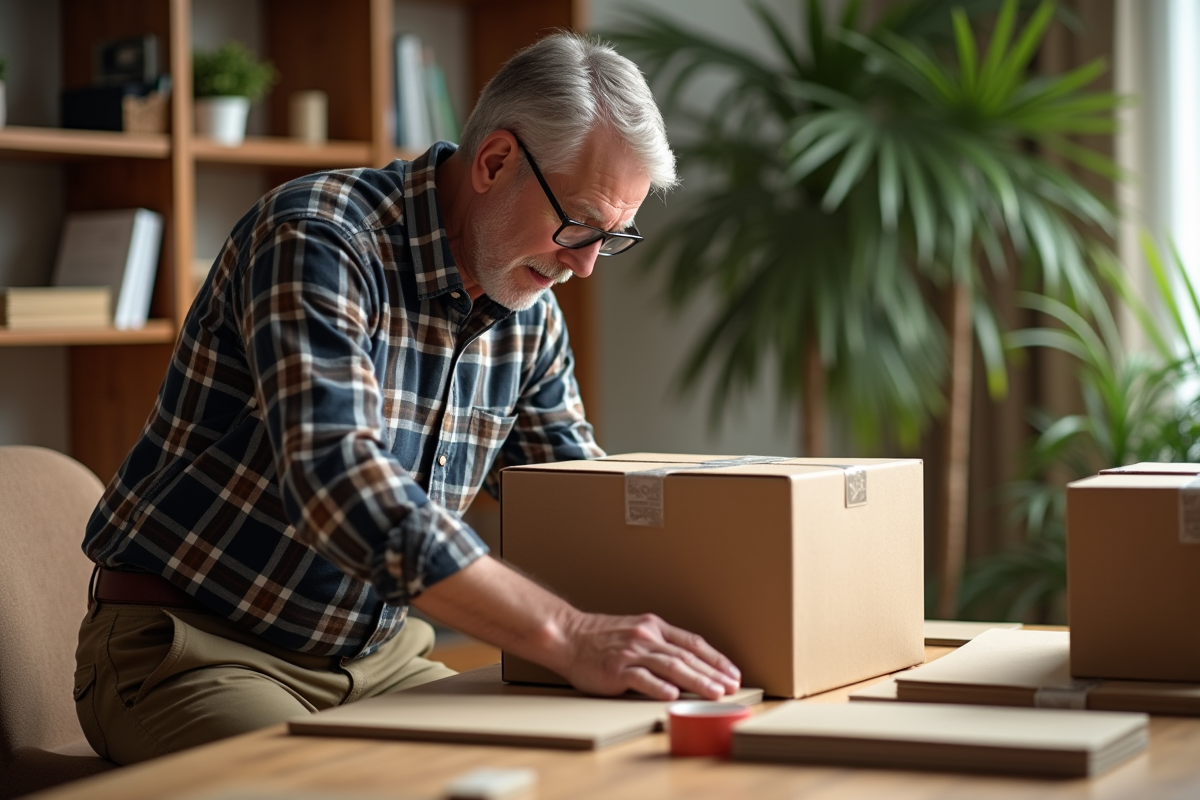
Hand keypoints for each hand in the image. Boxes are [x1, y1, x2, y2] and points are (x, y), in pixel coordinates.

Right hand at [559, 611, 741, 700]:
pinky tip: (673, 694)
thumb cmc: (601, 639)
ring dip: (696, 680)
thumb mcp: (635, 633)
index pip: (692, 643)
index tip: (732, 673)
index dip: (715, 659)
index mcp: (654, 628)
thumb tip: (687, 666)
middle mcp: (646, 637)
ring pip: (671, 666)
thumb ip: (658, 645)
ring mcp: (631, 653)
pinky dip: (658, 686)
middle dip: (713, 673)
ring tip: (714, 693)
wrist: (568, 637)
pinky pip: (641, 678)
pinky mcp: (616, 669)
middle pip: (686, 656)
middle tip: (732, 688)